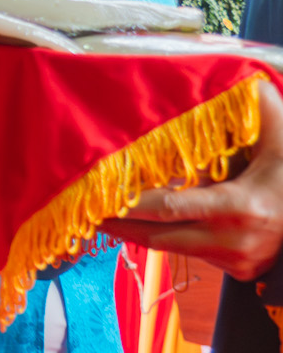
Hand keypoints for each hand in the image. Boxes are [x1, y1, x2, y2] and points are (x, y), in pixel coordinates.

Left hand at [102, 80, 282, 280]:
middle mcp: (231, 240)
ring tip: (107, 220)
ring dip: (141, 234)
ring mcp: (233, 260)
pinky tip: (149, 226)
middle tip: (89, 214)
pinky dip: (172, 238)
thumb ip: (265, 114)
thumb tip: (252, 81)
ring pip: (173, 247)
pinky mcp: (235, 271)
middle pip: (158, 236)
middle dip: (121, 226)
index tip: (102, 198)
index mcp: (238, 208)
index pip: (169, 208)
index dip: (132, 205)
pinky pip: (192, 254)